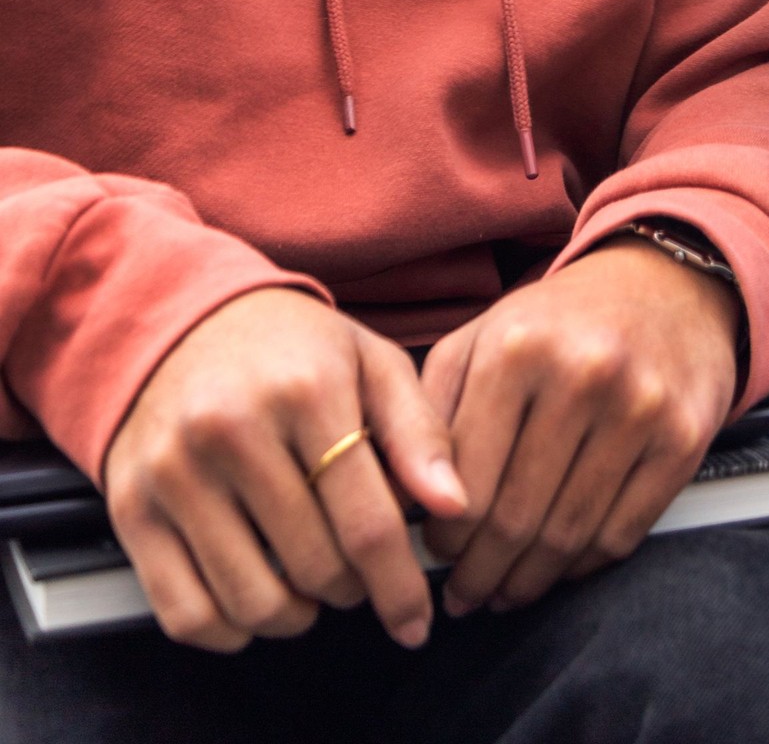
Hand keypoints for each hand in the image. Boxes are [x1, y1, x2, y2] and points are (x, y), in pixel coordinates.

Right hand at [104, 287, 467, 653]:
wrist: (177, 319)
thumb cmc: (288, 347)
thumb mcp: (368, 361)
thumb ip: (419, 431)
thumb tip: (455, 504)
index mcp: (306, 388)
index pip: (367, 520)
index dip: (399, 584)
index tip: (414, 619)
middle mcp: (234, 430)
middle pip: (314, 566)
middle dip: (350, 589)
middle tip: (356, 573)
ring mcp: (175, 472)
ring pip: (252, 601)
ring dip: (295, 617)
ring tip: (310, 588)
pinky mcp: (131, 508)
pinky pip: (185, 613)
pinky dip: (229, 631)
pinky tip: (254, 598)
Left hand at [420, 236, 739, 616]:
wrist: (665, 282)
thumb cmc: (559, 320)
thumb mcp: (481, 337)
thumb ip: (432, 412)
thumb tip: (402, 504)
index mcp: (517, 346)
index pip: (465, 482)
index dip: (443, 537)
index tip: (435, 556)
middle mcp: (582, 372)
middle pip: (516, 517)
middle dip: (479, 573)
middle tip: (464, 595)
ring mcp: (640, 406)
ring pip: (567, 535)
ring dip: (527, 582)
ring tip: (503, 593)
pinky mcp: (683, 437)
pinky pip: (623, 533)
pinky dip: (582, 567)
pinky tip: (558, 569)